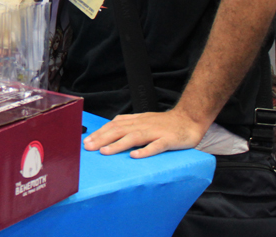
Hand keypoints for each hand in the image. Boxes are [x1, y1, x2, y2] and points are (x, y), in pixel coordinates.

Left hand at [82, 108, 209, 158]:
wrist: (189, 119)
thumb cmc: (164, 123)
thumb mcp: (143, 120)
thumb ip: (128, 124)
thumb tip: (109, 128)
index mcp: (136, 121)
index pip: (113, 126)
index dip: (99, 133)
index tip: (86, 141)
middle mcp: (142, 125)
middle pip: (119, 131)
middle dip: (102, 139)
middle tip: (88, 147)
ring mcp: (155, 132)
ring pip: (134, 137)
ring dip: (118, 145)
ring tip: (104, 151)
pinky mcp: (168, 140)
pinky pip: (156, 146)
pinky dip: (145, 150)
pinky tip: (135, 156)